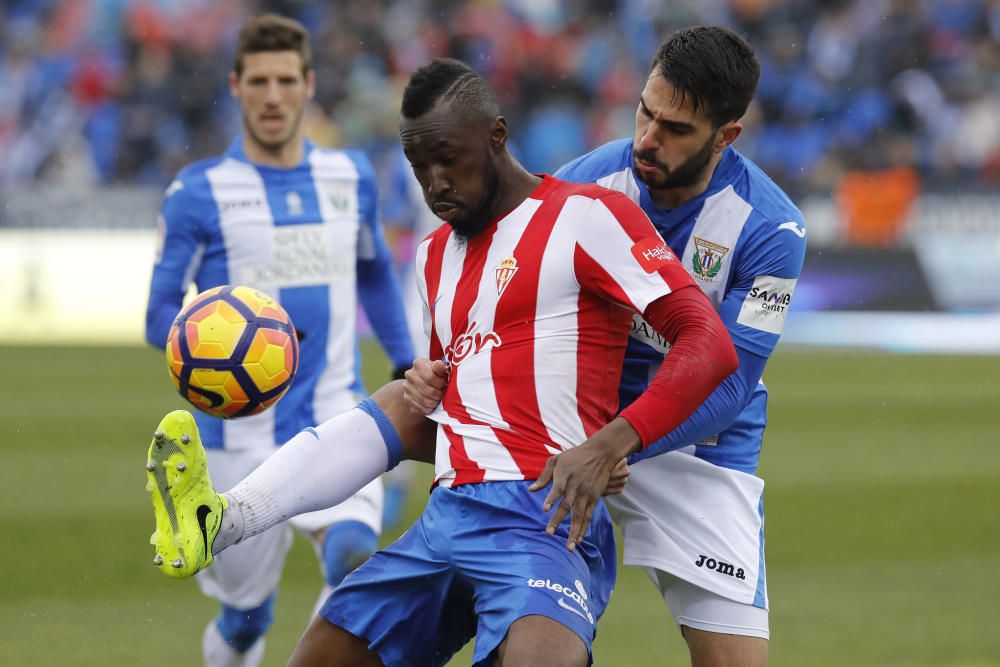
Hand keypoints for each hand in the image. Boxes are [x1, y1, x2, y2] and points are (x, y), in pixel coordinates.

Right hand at [402, 357, 448, 414]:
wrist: (422, 383)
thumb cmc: (436, 375)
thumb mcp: (440, 369)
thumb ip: (441, 368)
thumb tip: (442, 365)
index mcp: (419, 363)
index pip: (430, 377)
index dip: (440, 383)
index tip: (444, 383)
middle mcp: (410, 374)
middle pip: (428, 390)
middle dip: (439, 394)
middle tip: (443, 394)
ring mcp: (406, 387)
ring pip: (424, 400)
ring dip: (434, 402)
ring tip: (438, 399)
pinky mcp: (406, 399)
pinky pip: (420, 408)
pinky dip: (429, 408)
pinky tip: (432, 405)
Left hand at [528, 417, 640, 550]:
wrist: (601, 453)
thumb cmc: (575, 456)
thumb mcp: (557, 460)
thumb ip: (544, 476)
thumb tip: (531, 490)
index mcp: (564, 476)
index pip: (557, 489)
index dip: (551, 498)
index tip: (545, 509)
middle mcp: (575, 487)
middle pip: (566, 506)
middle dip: (557, 520)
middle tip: (548, 533)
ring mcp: (586, 494)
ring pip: (579, 516)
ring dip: (573, 532)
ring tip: (568, 547)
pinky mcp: (594, 498)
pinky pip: (588, 516)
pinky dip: (583, 528)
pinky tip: (578, 539)